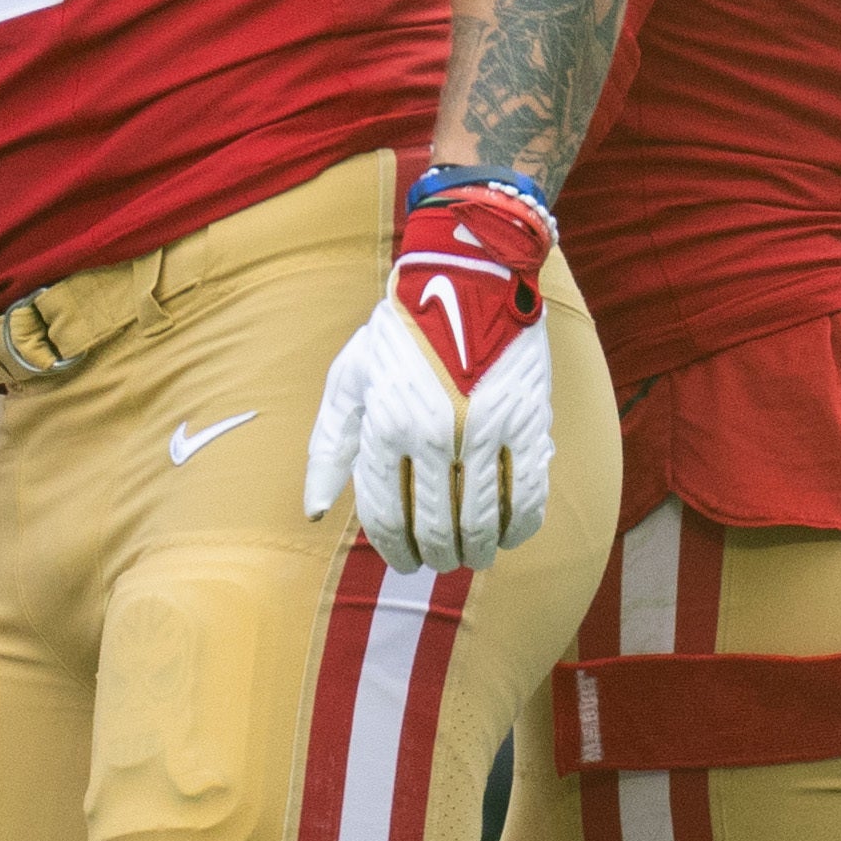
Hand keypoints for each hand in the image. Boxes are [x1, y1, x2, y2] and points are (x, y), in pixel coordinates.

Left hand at [305, 171, 556, 571]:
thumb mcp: (349, 379)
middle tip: (438, 563)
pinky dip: (520, 527)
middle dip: (435, 555)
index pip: (383, 512)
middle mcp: (430, 431)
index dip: (393, 548)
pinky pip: (528, 495)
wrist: (466, 277)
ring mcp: (482, 429)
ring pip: (481, 519)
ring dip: (477, 549)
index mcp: (383, 423)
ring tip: (472, 555)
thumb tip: (312, 510)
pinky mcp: (526, 422)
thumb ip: (328, 446)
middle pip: (433, 524)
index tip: (403, 563)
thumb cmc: (399, 333)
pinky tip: (510, 536)